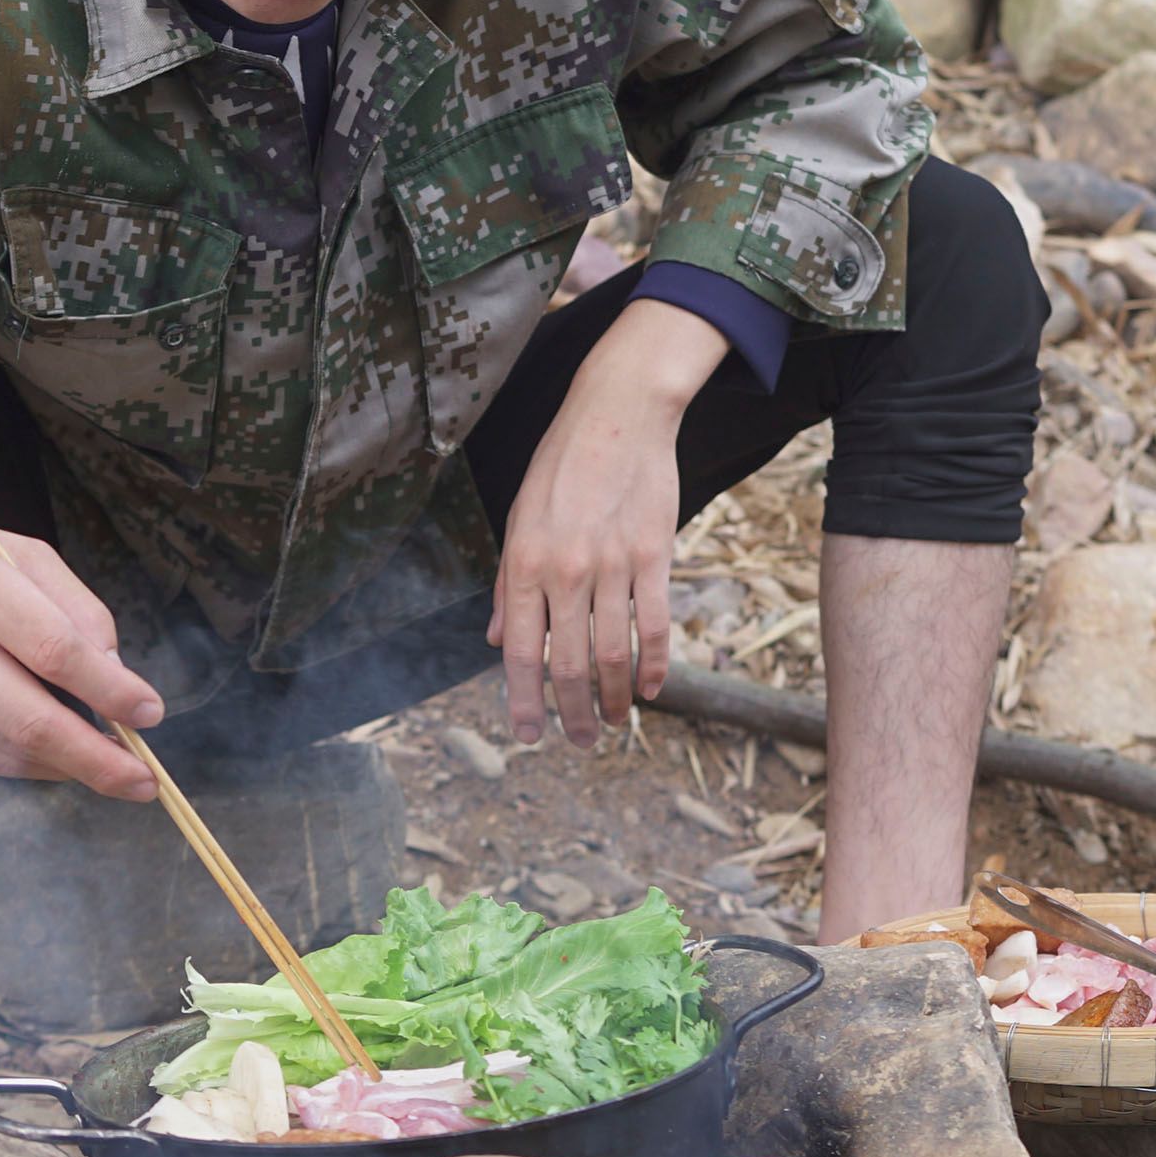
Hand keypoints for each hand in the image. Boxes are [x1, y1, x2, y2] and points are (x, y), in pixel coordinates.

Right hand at [0, 373, 169, 796]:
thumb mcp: (14, 550)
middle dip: (95, 757)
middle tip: (142, 779)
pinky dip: (27, 765)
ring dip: (66, 766)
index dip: (109, 688)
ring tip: (111, 768)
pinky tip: (57, 759)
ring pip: (6, 748)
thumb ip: (71, 605)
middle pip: (28, 717)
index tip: (148, 711)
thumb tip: (115, 671)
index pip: (52, 647)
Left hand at [489, 300, 721, 743]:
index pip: (521, 653)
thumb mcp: (518, 520)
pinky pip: (654, 625)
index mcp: (525, 564)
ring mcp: (613, 566)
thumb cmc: (561, 466)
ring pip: (613, 654)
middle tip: (582, 741)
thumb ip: (510, 586)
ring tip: (616, 722)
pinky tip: (653, 689)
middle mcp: (566, 571)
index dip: (524, 702)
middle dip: (573, 714)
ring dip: (615, 699)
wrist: (617, 415)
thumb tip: (500, 640)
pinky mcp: (654, 557)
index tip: (530, 735)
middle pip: (567, 665)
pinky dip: (655, 665)